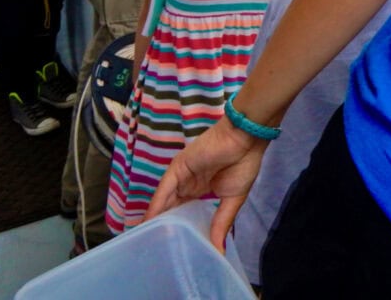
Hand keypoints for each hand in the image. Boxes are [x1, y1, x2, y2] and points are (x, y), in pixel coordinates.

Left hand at [144, 116, 267, 250]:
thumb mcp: (233, 199)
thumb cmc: (243, 165)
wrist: (244, 140)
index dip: (178, 226)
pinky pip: (165, 190)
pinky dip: (157, 205)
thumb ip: (221, 223)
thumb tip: (219, 251)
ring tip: (146, 238)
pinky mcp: (178, 168)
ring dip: (156, 218)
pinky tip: (149, 221)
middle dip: (163, 224)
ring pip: (165, 200)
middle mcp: (188, 182)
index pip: (184, 210)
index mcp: (202, 188)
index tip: (172, 246)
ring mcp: (182, 175)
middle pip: (171, 206)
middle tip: (154, 246)